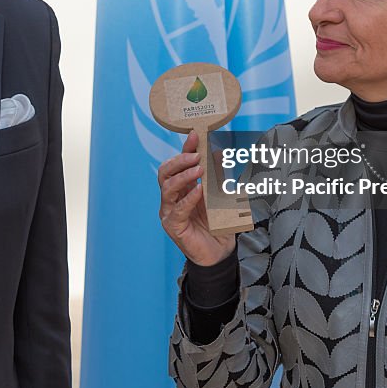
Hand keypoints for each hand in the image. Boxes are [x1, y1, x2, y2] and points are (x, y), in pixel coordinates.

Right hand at [157, 132, 235, 265]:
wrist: (220, 252)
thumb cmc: (218, 224)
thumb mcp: (221, 195)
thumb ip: (218, 176)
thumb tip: (218, 153)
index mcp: (181, 188)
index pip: (178, 164)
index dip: (185, 148)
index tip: (195, 135)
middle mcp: (172, 198)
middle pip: (165, 172)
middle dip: (179, 160)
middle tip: (195, 154)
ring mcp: (169, 212)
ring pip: (167, 188)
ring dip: (183, 176)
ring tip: (199, 169)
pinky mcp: (173, 226)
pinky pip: (178, 209)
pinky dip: (189, 197)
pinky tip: (199, 190)